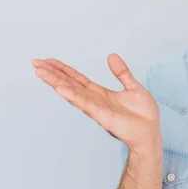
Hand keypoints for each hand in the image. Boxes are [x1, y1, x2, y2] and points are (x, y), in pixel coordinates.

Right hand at [33, 54, 160, 153]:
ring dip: (57, 83)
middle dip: (53, 74)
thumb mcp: (133, 87)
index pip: (78, 79)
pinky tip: (60, 89)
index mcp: (101, 93)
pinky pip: (85, 104)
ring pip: (73, 93)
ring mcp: (97, 108)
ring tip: (41, 73)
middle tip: (36, 64)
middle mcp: (95, 100)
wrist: (151, 133)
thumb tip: (112, 56)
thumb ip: (122, 72)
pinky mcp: (103, 116)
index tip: (48, 61)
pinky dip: (73, 96)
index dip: (63, 70)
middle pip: (70, 84)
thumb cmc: (143, 115)